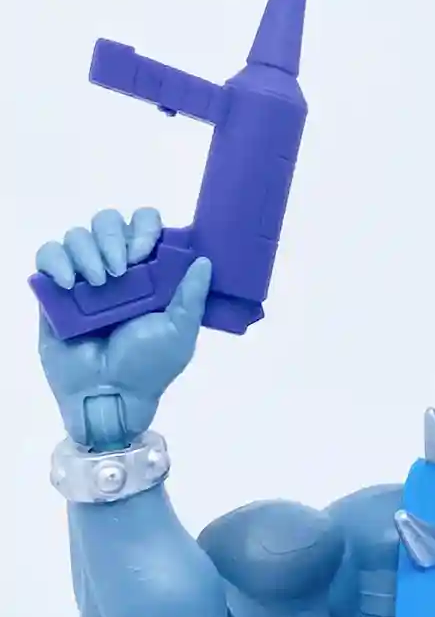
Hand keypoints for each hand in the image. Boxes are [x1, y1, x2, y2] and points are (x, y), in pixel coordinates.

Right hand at [36, 208, 210, 447]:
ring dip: (87, 251)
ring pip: (77, 235)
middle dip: (114, 236)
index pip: (145, 226)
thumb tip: (205, 260)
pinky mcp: (54, 290)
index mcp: (150, 275)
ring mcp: (84, 278)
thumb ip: (192, 296)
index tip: (147, 251)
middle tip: (122, 268)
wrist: (107, 394)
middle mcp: (117, 270)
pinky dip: (56, 262)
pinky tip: (69, 285)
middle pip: (108, 221)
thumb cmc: (147, 366)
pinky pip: (47, 255)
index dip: (145, 227)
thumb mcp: (180, 333)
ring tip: (98, 283)